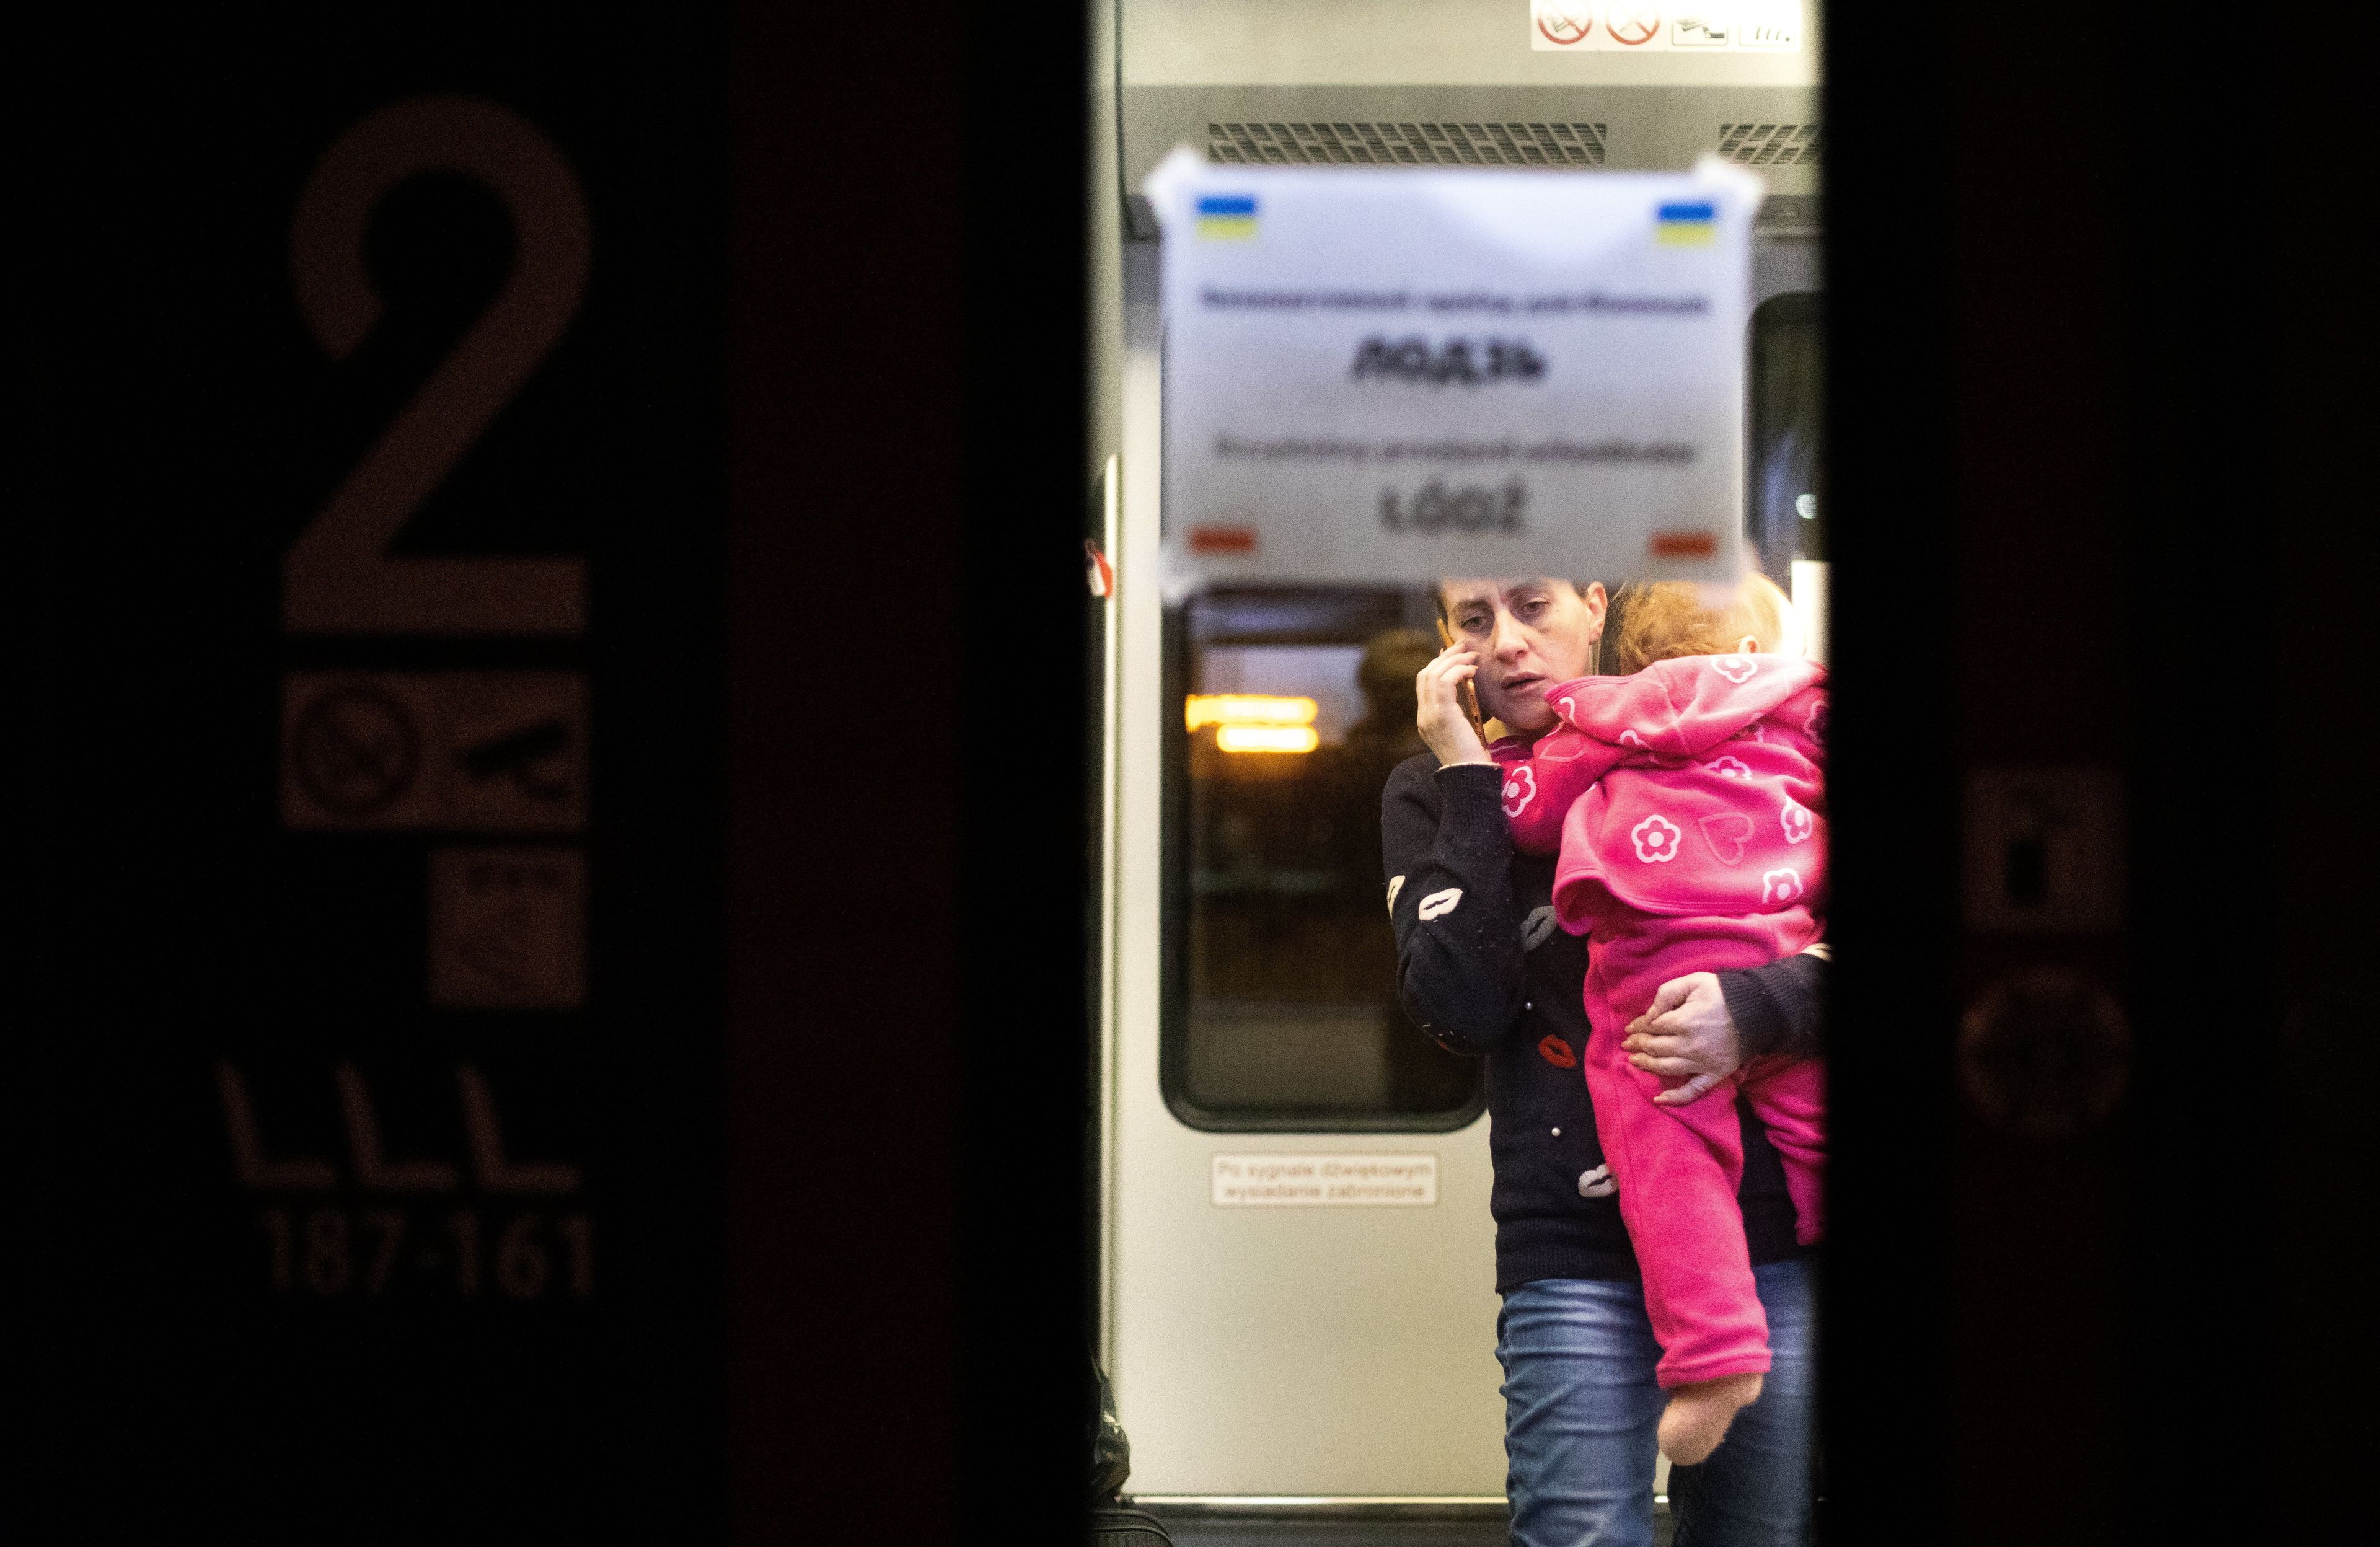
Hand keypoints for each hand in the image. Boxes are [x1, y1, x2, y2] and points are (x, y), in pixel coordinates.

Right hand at [1416, 644, 1491, 767]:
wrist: (1471, 777)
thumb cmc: (1473, 758)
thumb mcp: (1463, 731)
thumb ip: (1459, 711)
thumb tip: (1466, 687)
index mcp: (1426, 720)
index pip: (1424, 684)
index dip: (1438, 665)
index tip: (1453, 653)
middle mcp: (1423, 716)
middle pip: (1425, 675)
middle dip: (1445, 657)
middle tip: (1464, 646)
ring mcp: (1429, 716)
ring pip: (1432, 674)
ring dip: (1453, 660)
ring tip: (1471, 656)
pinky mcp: (1441, 715)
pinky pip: (1444, 682)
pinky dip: (1458, 671)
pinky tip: (1472, 670)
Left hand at [1623, 972, 1742, 1105]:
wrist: (1758, 1012)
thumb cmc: (1724, 994)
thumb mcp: (1694, 981)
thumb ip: (1667, 993)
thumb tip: (1651, 1014)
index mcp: (1682, 1022)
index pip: (1651, 1027)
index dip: (1638, 1027)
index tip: (1630, 1027)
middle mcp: (1689, 1046)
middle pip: (1654, 1048)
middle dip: (1638, 1046)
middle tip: (1628, 1045)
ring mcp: (1701, 1063)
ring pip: (1665, 1069)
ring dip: (1646, 1066)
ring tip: (1635, 1062)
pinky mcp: (1714, 1074)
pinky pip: (1692, 1091)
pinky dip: (1675, 1098)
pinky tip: (1659, 1099)